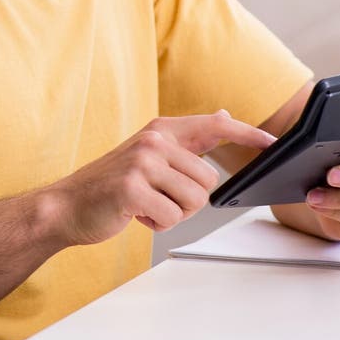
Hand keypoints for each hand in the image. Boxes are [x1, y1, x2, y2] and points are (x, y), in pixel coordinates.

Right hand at [46, 112, 275, 245]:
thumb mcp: (149, 153)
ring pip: (194, 201)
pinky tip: (135, 213)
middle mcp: (154, 140)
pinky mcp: (131, 187)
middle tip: (157, 198)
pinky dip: (156, 224)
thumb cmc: (111, 185)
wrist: (67, 205)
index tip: (273, 143)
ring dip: (172, 213)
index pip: (214, 126)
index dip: (247, 135)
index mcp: (161, 130)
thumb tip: (224, 115)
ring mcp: (142, 162)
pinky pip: (170, 217)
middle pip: (209, 181)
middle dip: (188, 200)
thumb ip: (187, 139)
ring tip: (145, 204)